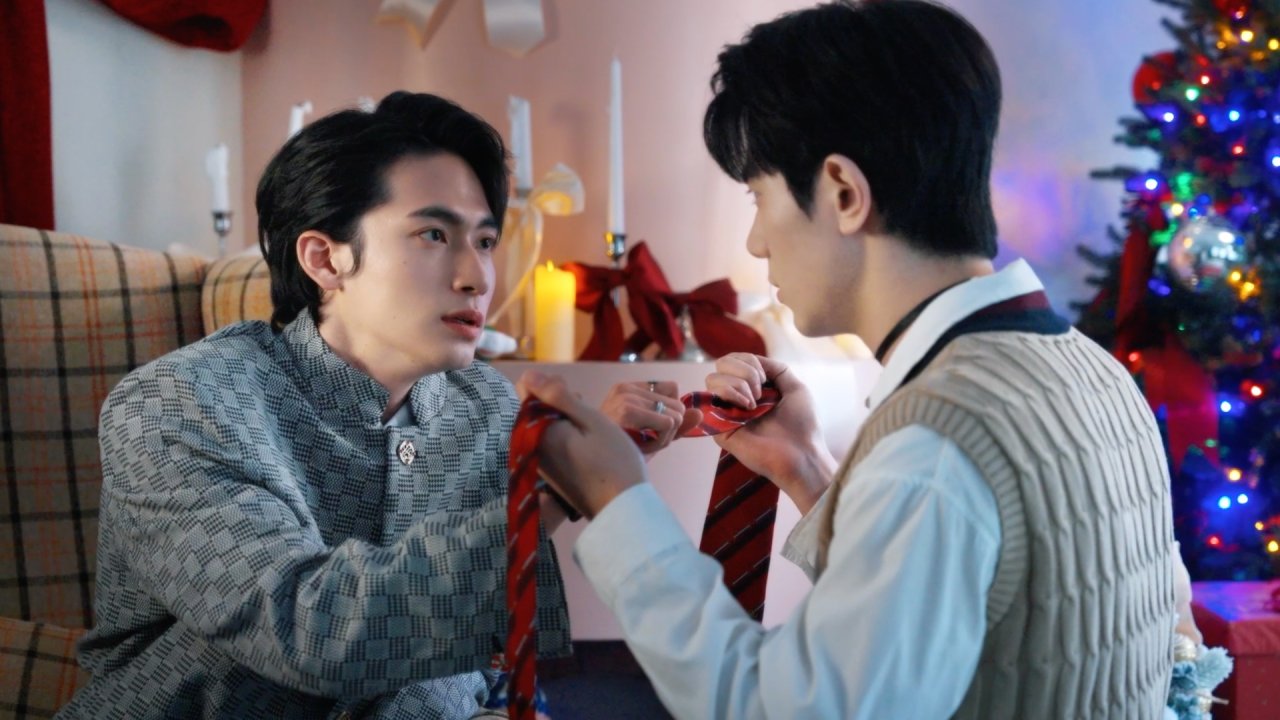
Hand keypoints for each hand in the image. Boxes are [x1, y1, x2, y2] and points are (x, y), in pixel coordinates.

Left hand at [517, 371, 647, 518]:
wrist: (621, 509)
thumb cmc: (614, 461)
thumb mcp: (590, 420)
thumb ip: (557, 396)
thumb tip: (530, 374)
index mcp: (537, 429)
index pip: (524, 387)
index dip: (549, 384)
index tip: (574, 397)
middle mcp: (530, 446)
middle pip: (532, 406)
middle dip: (555, 402)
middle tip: (584, 415)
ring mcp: (537, 462)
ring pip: (541, 424)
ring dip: (560, 420)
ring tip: (587, 431)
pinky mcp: (547, 474)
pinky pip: (547, 443)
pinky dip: (563, 438)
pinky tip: (585, 446)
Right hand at [599, 380, 701, 457]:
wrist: (596, 471)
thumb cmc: (622, 454)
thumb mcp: (652, 436)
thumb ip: (677, 424)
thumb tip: (700, 413)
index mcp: (628, 388)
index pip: (673, 389)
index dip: (670, 413)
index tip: (650, 429)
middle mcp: (625, 387)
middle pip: (678, 404)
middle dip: (669, 429)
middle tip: (645, 441)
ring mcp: (625, 397)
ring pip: (676, 415)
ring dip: (665, 437)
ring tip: (641, 444)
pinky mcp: (627, 410)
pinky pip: (668, 423)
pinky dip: (661, 441)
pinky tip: (640, 446)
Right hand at [704, 353, 835, 513]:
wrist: (802, 454)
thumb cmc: (803, 425)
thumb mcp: (794, 387)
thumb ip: (775, 368)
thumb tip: (752, 359)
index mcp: (753, 389)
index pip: (735, 360)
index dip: (750, 361)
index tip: (766, 379)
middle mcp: (737, 399)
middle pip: (721, 364)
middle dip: (744, 370)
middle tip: (760, 391)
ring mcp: (726, 413)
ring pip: (713, 379)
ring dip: (738, 383)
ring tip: (754, 403)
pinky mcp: (718, 428)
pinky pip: (711, 399)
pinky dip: (730, 393)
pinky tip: (747, 408)